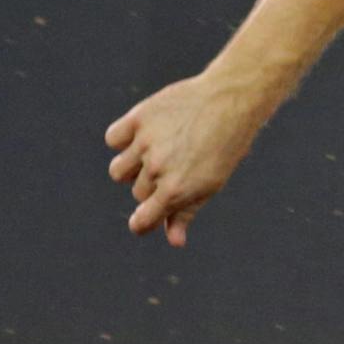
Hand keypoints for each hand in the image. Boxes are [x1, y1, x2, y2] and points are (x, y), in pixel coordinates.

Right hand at [105, 70, 277, 244]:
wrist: (230, 102)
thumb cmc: (225, 147)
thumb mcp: (211, 184)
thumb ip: (186, 213)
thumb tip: (174, 242)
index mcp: (177, 190)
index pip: (142, 221)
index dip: (143, 223)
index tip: (146, 218)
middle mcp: (157, 169)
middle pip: (137, 191)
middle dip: (152, 185)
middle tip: (178, 166)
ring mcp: (145, 143)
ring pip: (118, 170)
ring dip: (132, 167)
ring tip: (158, 152)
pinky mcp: (138, 118)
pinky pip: (113, 139)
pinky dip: (123, 139)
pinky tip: (144, 134)